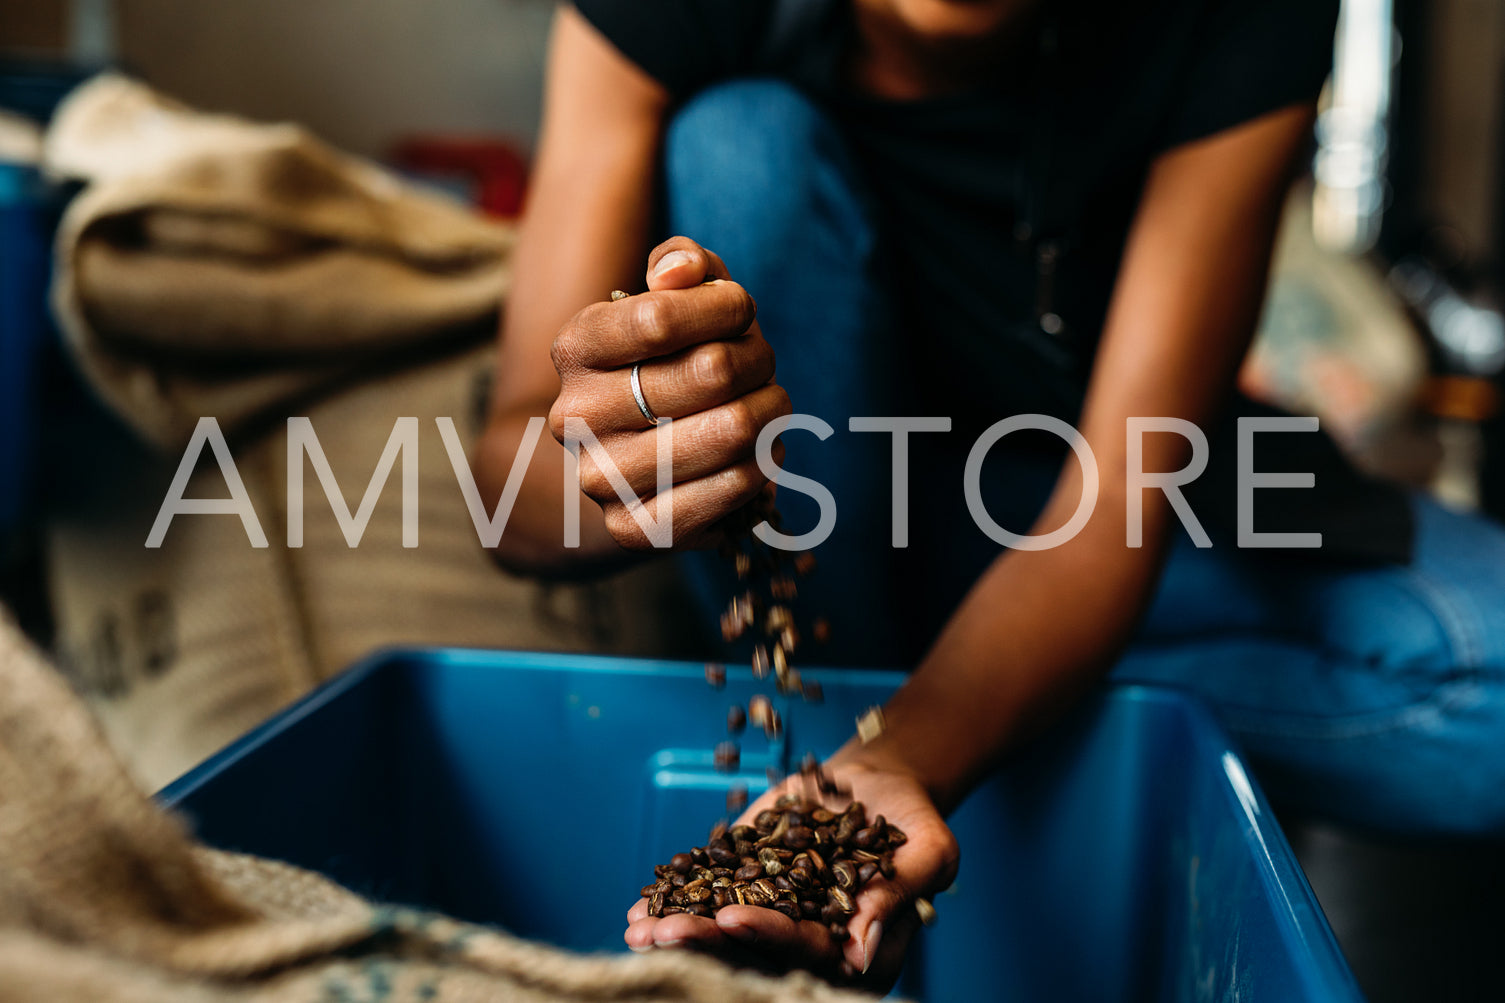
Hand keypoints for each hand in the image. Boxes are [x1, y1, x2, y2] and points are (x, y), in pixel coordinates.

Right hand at [547, 236, 790, 549]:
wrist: (619, 467)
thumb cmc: (663, 368)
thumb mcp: (667, 302)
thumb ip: (680, 266)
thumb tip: (680, 272)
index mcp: (575, 348)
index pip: (662, 316)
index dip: (724, 307)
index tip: (741, 311)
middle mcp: (577, 416)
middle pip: (712, 371)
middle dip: (759, 361)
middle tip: (762, 367)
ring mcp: (602, 478)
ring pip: (732, 430)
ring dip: (770, 413)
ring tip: (764, 410)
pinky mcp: (636, 528)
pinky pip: (732, 487)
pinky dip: (762, 465)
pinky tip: (757, 454)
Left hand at [624, 749, 958, 991]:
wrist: (882, 783)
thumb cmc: (916, 823)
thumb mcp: (929, 852)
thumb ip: (896, 895)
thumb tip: (860, 948)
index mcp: (855, 953)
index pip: (808, 950)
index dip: (771, 936)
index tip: (734, 918)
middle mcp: (809, 945)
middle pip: (755, 951)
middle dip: (707, 942)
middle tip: (665, 934)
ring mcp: (774, 917)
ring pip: (722, 933)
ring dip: (679, 933)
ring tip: (639, 932)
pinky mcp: (749, 886)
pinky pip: (708, 900)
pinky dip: (674, 905)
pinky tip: (639, 910)